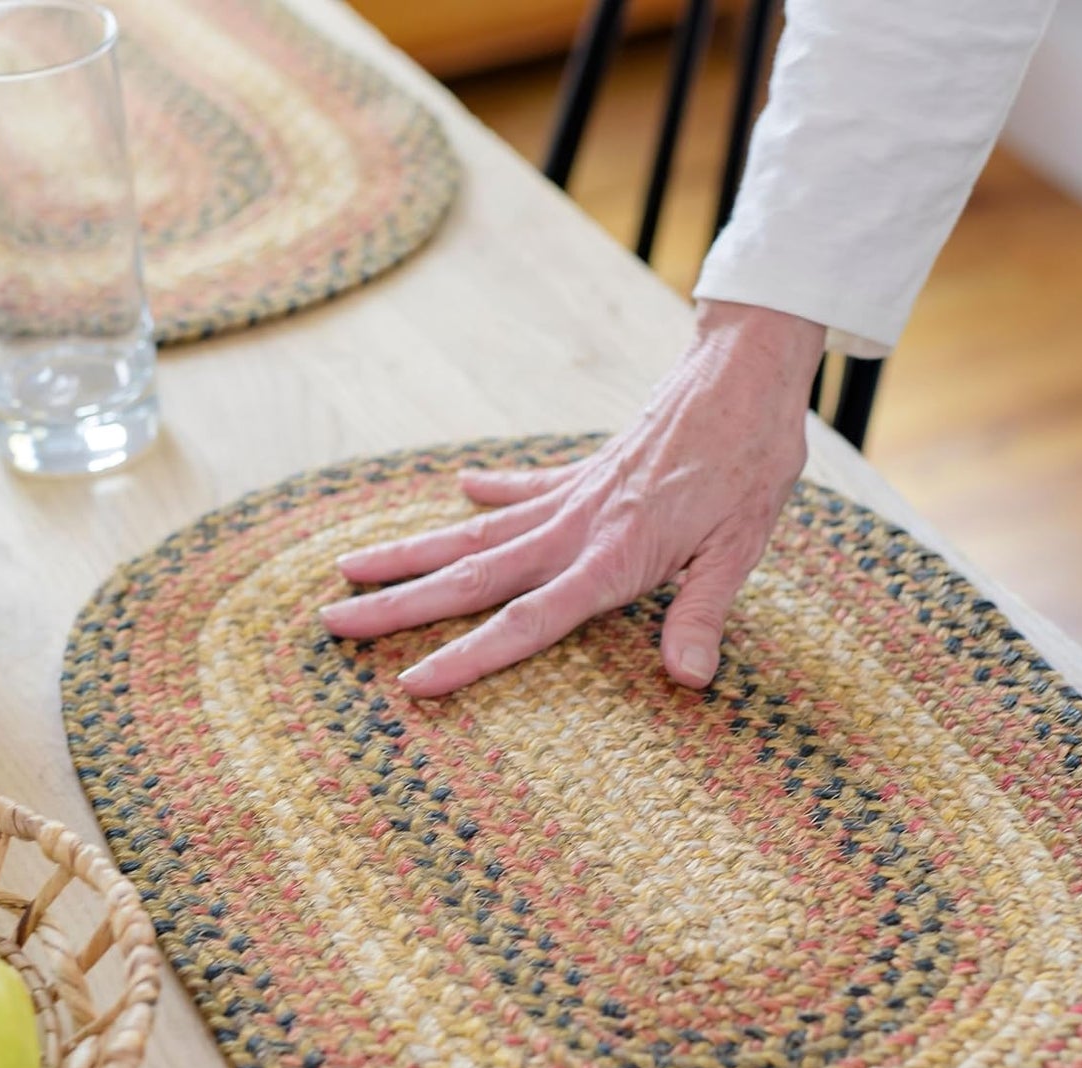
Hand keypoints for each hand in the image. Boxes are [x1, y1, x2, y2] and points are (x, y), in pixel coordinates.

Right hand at [320, 300, 825, 696]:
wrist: (743, 371)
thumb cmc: (750, 463)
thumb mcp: (741, 547)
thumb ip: (704, 613)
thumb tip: (687, 680)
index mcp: (610, 557)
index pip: (525, 621)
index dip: (466, 655)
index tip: (409, 682)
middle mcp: (574, 528)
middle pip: (473, 577)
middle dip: (399, 604)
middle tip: (331, 621)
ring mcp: (572, 497)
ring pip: (475, 533)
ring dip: (412, 552)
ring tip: (350, 565)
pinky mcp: (583, 471)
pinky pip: (524, 488)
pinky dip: (490, 490)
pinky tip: (458, 488)